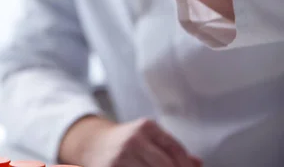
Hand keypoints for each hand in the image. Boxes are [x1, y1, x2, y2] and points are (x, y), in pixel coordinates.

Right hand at [59, 116, 201, 166]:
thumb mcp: (148, 138)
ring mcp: (122, 156)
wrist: (93, 144)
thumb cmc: (126, 143)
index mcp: (147, 127)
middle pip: (166, 165)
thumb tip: (197, 163)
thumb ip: (171, 150)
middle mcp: (134, 139)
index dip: (186, 166)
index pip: (176, 149)